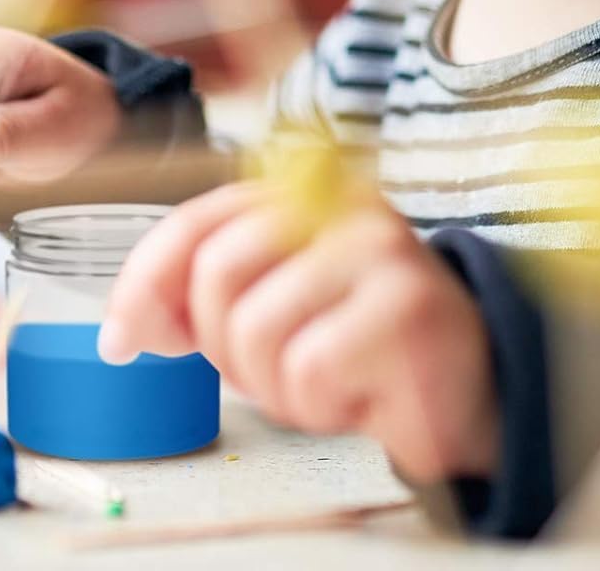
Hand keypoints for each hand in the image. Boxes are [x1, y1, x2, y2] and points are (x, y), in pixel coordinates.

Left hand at [98, 182, 499, 482]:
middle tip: (265, 374)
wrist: (476, 391)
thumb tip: (125, 333)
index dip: (144, 282)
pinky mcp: (408, 312)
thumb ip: (203, 296)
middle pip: (216, 275)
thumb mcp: (273, 304)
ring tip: (322, 383)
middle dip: (220, 346)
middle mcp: (338, 207)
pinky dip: (318, 405)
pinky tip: (359, 399)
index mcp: (300, 193)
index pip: (195, 223)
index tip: (123, 341)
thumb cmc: (359, 348)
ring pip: (255, 330)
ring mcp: (378, 253)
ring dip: (274, 386)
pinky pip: (308, 373)